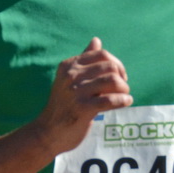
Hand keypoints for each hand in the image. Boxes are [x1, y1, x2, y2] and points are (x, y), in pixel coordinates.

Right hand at [33, 38, 131, 155]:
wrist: (48, 132)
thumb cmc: (63, 105)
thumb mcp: (69, 79)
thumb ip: (84, 60)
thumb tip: (96, 40)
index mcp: (68, 66)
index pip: (102, 54)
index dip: (116, 64)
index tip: (119, 76)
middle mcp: (71, 76)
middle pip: (110, 67)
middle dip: (122, 77)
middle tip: (122, 88)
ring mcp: (76, 92)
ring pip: (113, 81)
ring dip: (124, 89)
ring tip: (124, 96)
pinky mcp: (82, 109)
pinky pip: (110, 100)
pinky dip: (123, 100)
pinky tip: (126, 102)